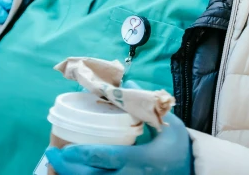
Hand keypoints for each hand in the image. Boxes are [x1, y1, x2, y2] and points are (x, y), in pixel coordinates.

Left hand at [46, 81, 192, 174]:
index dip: (79, 154)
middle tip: (52, 153)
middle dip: (67, 167)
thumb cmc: (180, 149)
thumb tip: (127, 81)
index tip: (63, 148)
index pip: (104, 157)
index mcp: (140, 160)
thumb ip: (144, 104)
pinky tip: (75, 173)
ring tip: (58, 163)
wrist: (196, 173)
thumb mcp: (168, 124)